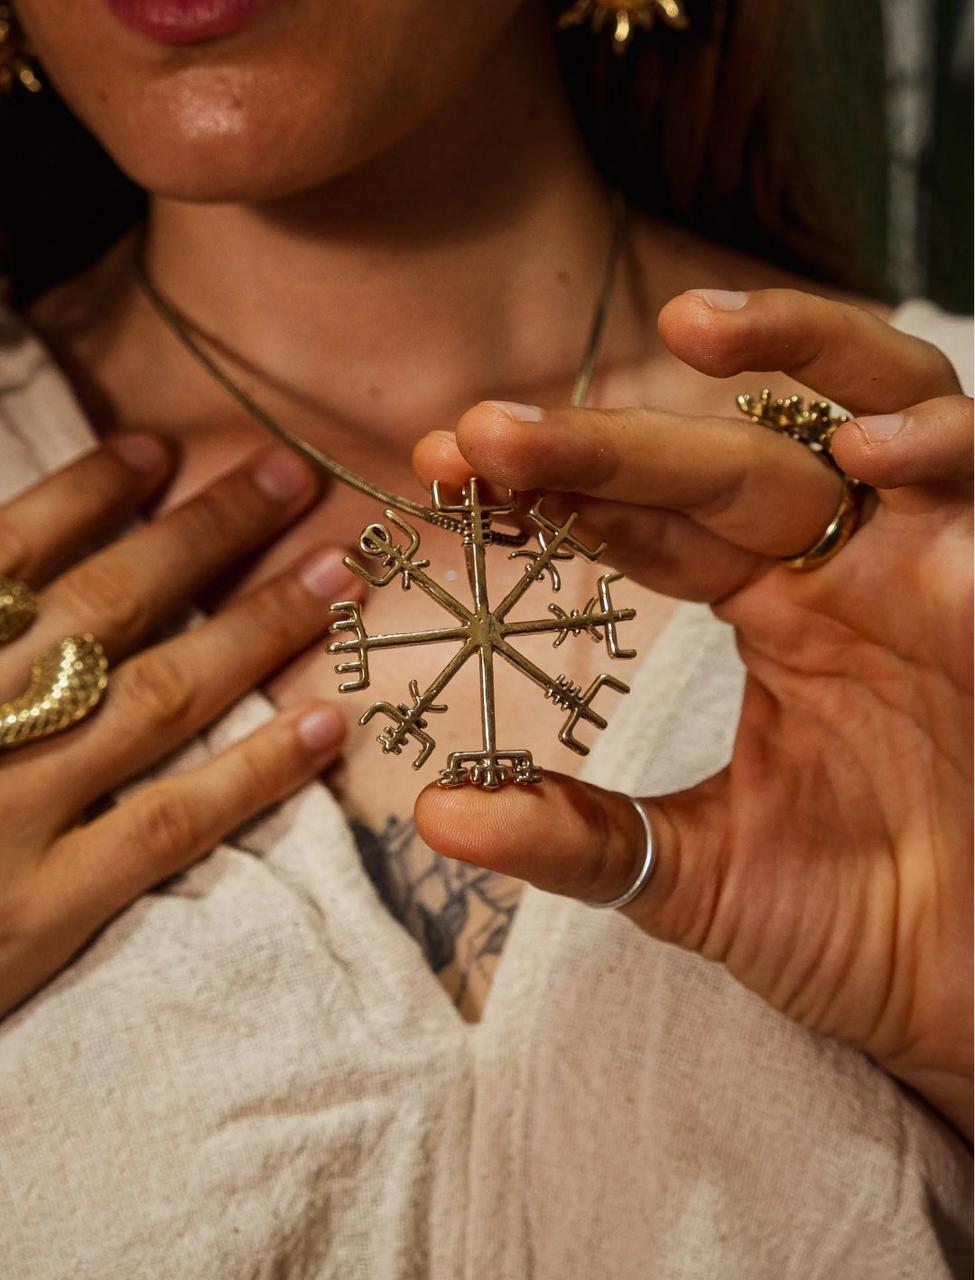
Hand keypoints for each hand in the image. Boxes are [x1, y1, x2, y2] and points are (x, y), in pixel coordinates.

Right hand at [0, 437, 358, 1016]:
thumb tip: (24, 573)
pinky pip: (167, 825)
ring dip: (256, 630)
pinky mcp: (43, 908)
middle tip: (291, 479)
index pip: (9, 555)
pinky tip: (322, 726)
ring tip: (335, 578)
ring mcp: (9, 812)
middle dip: (206, 534)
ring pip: (158, 699)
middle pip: (108, 606)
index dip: (86, 493)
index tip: (157, 451)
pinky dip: (253, 773)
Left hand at [412, 289, 972, 1137]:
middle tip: (488, 434)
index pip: (649, 520)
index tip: (446, 470)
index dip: (555, 490)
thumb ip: (576, 835)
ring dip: (802, 347)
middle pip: (726, 457)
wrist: (969, 993)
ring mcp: (932, 566)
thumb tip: (435, 810)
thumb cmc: (856, 928)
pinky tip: (865, 449)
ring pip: (879, 402)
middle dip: (609, 439)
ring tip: (690, 330)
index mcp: (771, 608)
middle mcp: (845, 566)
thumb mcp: (694, 876)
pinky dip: (939, 446)